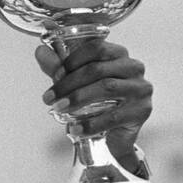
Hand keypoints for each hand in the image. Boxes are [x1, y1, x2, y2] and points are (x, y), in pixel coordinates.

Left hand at [34, 39, 151, 164]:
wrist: (113, 134)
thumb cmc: (96, 101)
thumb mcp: (73, 82)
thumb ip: (57, 67)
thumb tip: (40, 51)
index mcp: (118, 55)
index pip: (96, 47)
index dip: (72, 60)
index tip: (55, 75)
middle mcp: (133, 68)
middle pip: (98, 69)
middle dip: (68, 83)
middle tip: (49, 98)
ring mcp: (140, 89)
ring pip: (106, 88)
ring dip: (77, 99)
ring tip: (59, 109)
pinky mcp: (141, 111)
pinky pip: (114, 116)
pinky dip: (91, 123)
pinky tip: (75, 128)